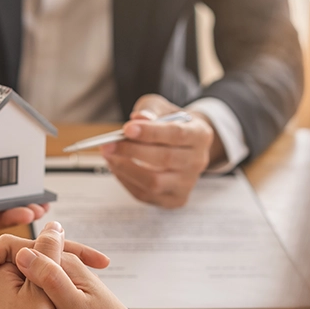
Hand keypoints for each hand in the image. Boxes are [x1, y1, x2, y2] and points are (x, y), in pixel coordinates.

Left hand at [101, 94, 224, 208]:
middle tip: (108, 144)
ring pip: (154, 182)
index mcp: (200, 135)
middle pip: (165, 159)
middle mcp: (198, 161)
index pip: (176, 134)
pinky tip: (116, 168)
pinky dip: (126, 181)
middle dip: (132, 151)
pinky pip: (145, 194)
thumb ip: (150, 110)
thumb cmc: (170, 125)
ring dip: (125, 169)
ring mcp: (187, 184)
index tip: (126, 129)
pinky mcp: (174, 199)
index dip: (150, 132)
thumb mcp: (162, 109)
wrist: (184, 147)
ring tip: (109, 156)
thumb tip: (138, 118)